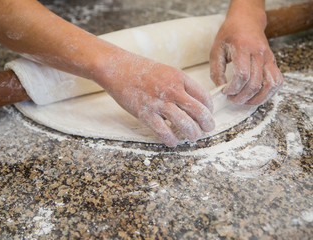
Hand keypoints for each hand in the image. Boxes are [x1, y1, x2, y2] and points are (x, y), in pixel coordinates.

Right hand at [96, 49, 214, 146]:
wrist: (116, 68)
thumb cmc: (139, 69)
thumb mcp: (165, 71)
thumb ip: (178, 85)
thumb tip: (188, 103)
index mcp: (179, 77)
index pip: (204, 96)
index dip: (209, 109)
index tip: (207, 115)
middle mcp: (173, 90)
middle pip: (199, 112)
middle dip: (207, 125)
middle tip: (207, 130)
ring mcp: (159, 103)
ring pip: (186, 124)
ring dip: (193, 135)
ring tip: (193, 138)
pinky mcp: (146, 114)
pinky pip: (164, 132)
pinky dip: (172, 140)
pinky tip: (173, 142)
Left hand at [210, 9, 282, 104]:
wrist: (246, 21)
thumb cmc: (229, 35)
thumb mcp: (216, 50)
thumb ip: (216, 70)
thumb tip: (221, 88)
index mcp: (243, 48)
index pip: (242, 75)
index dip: (233, 88)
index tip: (224, 91)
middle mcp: (259, 53)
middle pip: (255, 83)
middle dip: (241, 97)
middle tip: (231, 98)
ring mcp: (269, 58)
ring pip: (269, 85)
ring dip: (256, 99)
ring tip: (244, 101)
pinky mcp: (273, 62)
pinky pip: (277, 82)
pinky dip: (268, 93)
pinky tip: (256, 96)